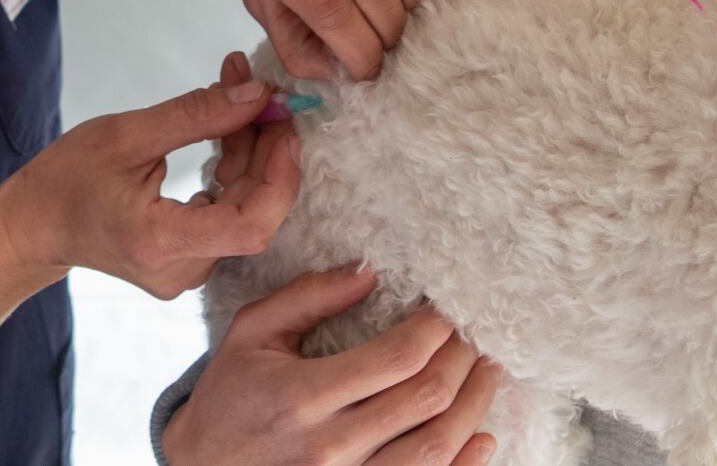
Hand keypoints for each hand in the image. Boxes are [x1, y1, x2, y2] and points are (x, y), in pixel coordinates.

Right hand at [0, 63, 298, 298]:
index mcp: (161, 242)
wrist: (34, 225)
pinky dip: (233, 171)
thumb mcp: (126, 135)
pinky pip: (227, 214)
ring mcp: (186, 272)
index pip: (250, 226)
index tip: (282, 124)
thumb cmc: (67, 179)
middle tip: (259, 91)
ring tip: (239, 96)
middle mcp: (180, 270)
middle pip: (252, 211)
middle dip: (264, 148)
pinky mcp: (187, 262)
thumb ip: (196, 116)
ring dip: (250, 154)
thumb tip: (257, 96)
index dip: (279, 176)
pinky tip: (226, 131)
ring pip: (243, 210)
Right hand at [165, 267, 499, 465]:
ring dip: (475, 405)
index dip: (435, 329)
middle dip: (462, 358)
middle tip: (474, 332)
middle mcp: (331, 444)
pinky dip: (465, 463)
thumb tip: (369, 270)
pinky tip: (482, 435)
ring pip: (438, 446)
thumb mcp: (252, 333)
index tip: (446, 307)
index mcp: (302, 395)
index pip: (396, 358)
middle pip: (426, 398)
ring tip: (486, 371)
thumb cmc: (230, 395)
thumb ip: (308, 297)